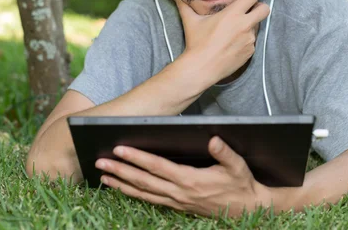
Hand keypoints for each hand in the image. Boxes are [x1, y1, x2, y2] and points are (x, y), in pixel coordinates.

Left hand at [95, 136, 271, 217]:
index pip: (157, 167)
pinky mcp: (177, 206)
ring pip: (143, 193)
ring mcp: (176, 202)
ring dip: (122, 184)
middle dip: (120, 170)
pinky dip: (133, 194)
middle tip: (100, 162)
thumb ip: (224, 153)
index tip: (120, 149)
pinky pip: (150, 200)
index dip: (138, 158)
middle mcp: (179, 193)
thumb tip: (214, 139)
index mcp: (190, 180)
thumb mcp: (237, 166)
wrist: (247, 208)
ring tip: (103, 176)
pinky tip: (122, 188)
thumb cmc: (241, 184)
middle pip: (143, 181)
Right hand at [169, 0, 269, 86]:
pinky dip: (245, 40)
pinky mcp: (250, 52)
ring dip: (249, 25)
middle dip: (261, 6)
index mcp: (232, 14)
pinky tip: (232, 44)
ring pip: (257, 26)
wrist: (202, 68)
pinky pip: (251, 41)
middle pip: (265, 9)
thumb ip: (185, 5)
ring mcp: (249, 40)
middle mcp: (244, 25)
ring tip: (233, 31)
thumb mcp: (191, 21)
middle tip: (251, 8)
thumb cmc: (196, 43)